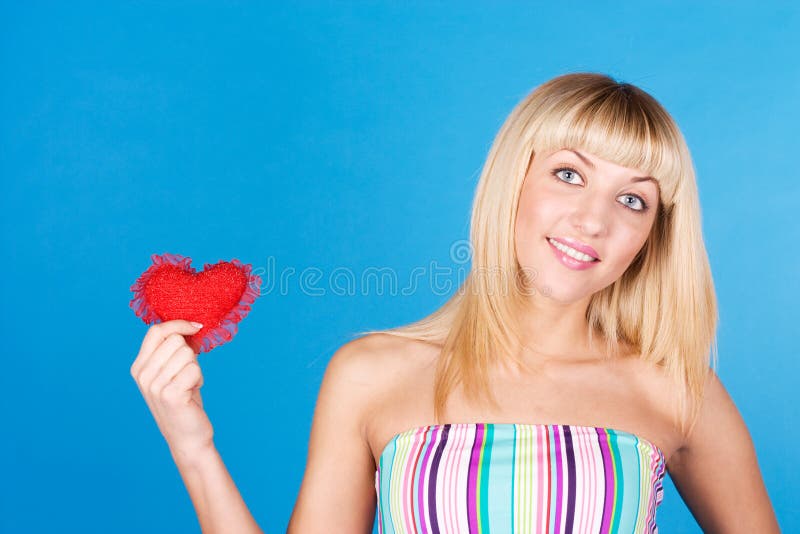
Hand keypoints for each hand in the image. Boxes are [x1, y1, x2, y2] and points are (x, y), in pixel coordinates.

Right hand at [130, 320, 213, 458]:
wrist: (187, 436)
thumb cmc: (184, 399)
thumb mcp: (172, 371)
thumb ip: (174, 350)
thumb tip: (191, 324)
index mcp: (139, 367)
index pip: (156, 331)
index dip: (178, 324)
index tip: (195, 326)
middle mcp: (142, 375)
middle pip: (175, 340)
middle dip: (190, 354)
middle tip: (187, 375)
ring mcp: (154, 385)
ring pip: (187, 354)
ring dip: (195, 368)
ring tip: (188, 385)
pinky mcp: (170, 394)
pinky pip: (194, 369)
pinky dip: (199, 379)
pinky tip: (192, 393)